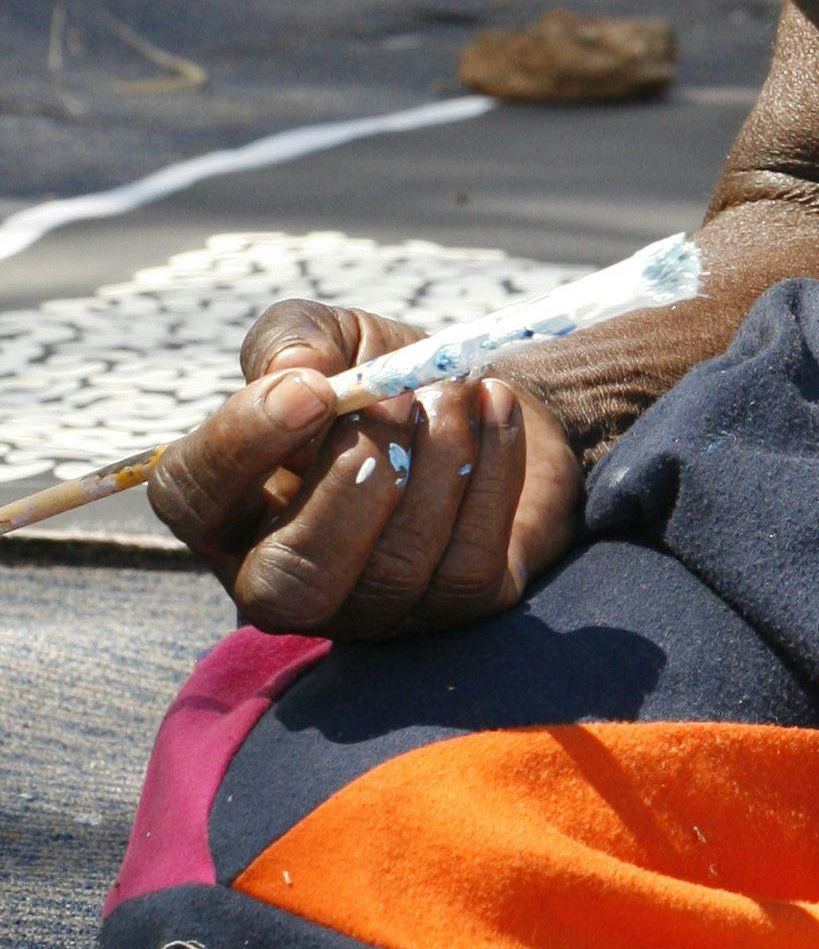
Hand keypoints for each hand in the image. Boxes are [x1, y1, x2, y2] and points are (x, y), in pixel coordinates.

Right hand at [149, 300, 583, 636]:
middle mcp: (282, 578)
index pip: (193, 499)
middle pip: (288, 583)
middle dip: (352, 481)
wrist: (483, 404)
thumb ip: (295, 337)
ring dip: (437, 460)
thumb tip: (296, 368)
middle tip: (399, 400)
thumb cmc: (384, 379)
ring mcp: (368, 608)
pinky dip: (492, 470)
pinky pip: (467, 564)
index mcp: (226, 506)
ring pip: (391, 568)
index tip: (311, 389)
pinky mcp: (452, 611)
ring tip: (456, 391)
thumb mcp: (333, 339)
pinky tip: (496, 409)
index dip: (243, 445)